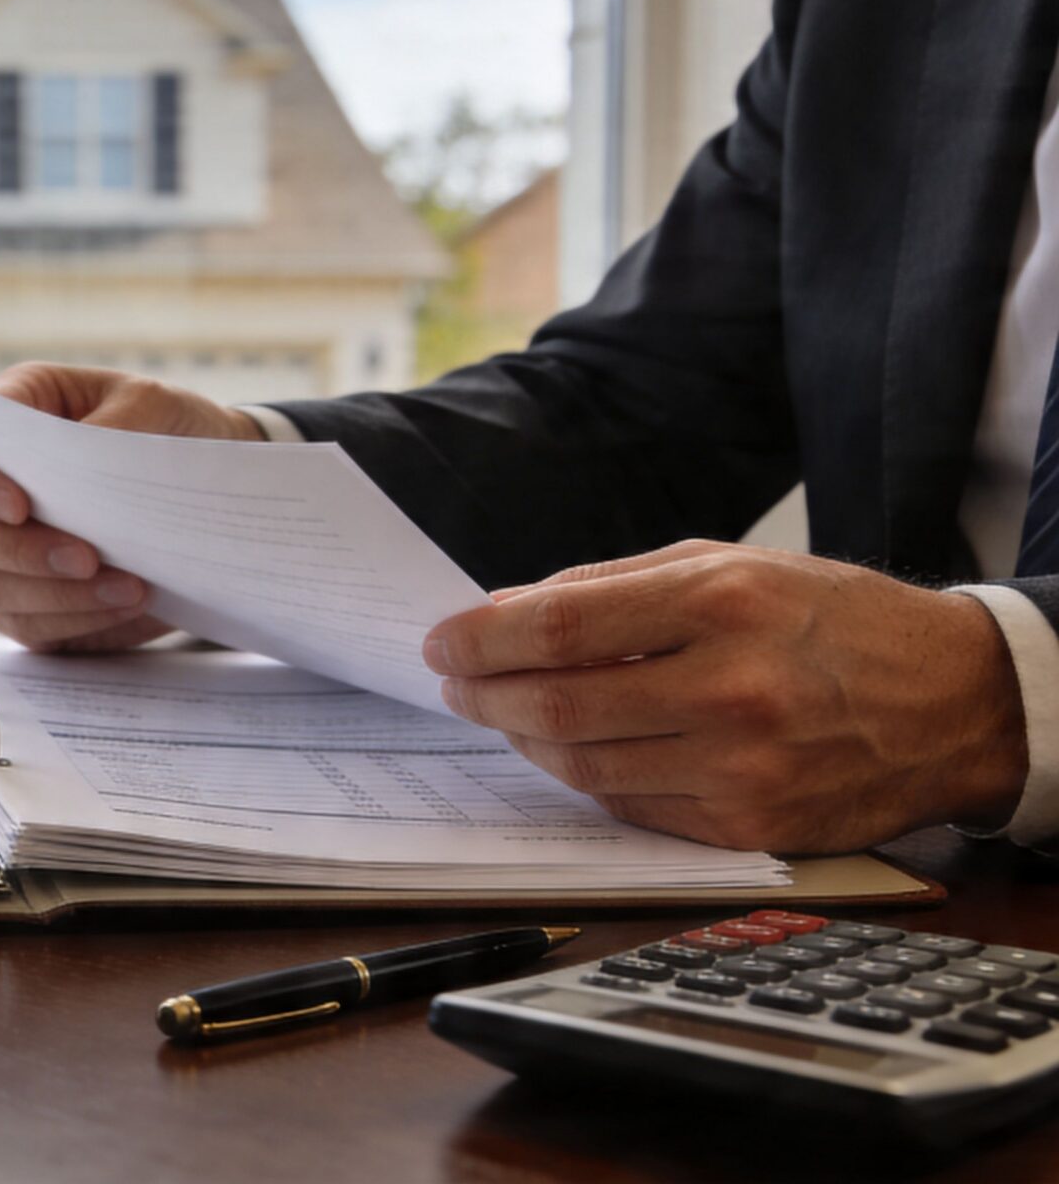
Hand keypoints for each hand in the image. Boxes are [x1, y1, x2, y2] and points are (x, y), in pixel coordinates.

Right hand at [0, 362, 264, 651]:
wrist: (205, 494)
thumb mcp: (155, 404)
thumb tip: (80, 457)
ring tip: (129, 587)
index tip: (19, 507)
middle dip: (20, 551)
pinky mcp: (25, 605)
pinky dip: (76, 619)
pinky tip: (125, 603)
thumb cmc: (168, 431)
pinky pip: (26, 625)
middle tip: (88, 558)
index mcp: (5, 422)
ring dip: (56, 592)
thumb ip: (119, 420)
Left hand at [422, 539, 1028, 853]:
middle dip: (485, 695)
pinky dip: (585, 779)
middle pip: (557, 706)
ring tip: (504, 714)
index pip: (558, 627)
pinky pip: (630, 808)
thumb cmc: (831, 621)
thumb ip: (613, 587)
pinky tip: (569, 752)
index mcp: (719, 603)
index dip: (481, 640)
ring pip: (583, 766)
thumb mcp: (732, 565)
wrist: (953, 702)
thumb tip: (507, 611)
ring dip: (524, 741)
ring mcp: (741, 768)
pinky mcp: (750, 828)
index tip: (441, 643)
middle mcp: (730, 689)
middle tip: (455, 685)